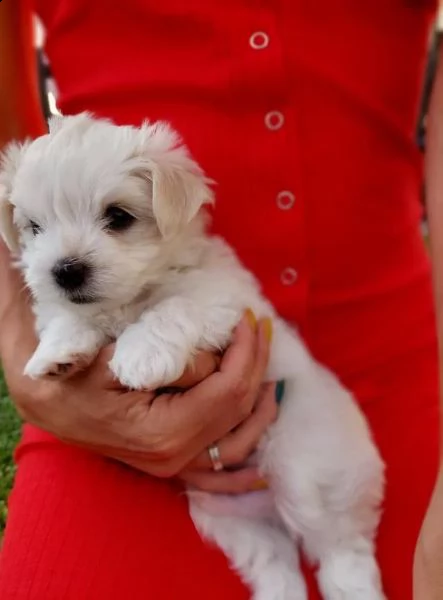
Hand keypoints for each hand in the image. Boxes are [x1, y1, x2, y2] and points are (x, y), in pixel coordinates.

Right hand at [3, 308, 272, 481]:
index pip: (227, 390)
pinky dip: (243, 475)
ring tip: (272, 379)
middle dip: (257, 367)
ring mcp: (174, 468)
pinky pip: (216, 480)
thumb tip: (218, 361)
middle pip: (238, 412)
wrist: (52, 402)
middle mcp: (175, 457)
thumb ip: (176, 363)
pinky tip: (262, 469)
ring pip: (238, 447)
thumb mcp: (122, 360)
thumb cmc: (80, 377)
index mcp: (164, 431)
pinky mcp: (170, 467)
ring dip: (262, 412)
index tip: (251, 320)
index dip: (247, 352)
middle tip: (263, 331)